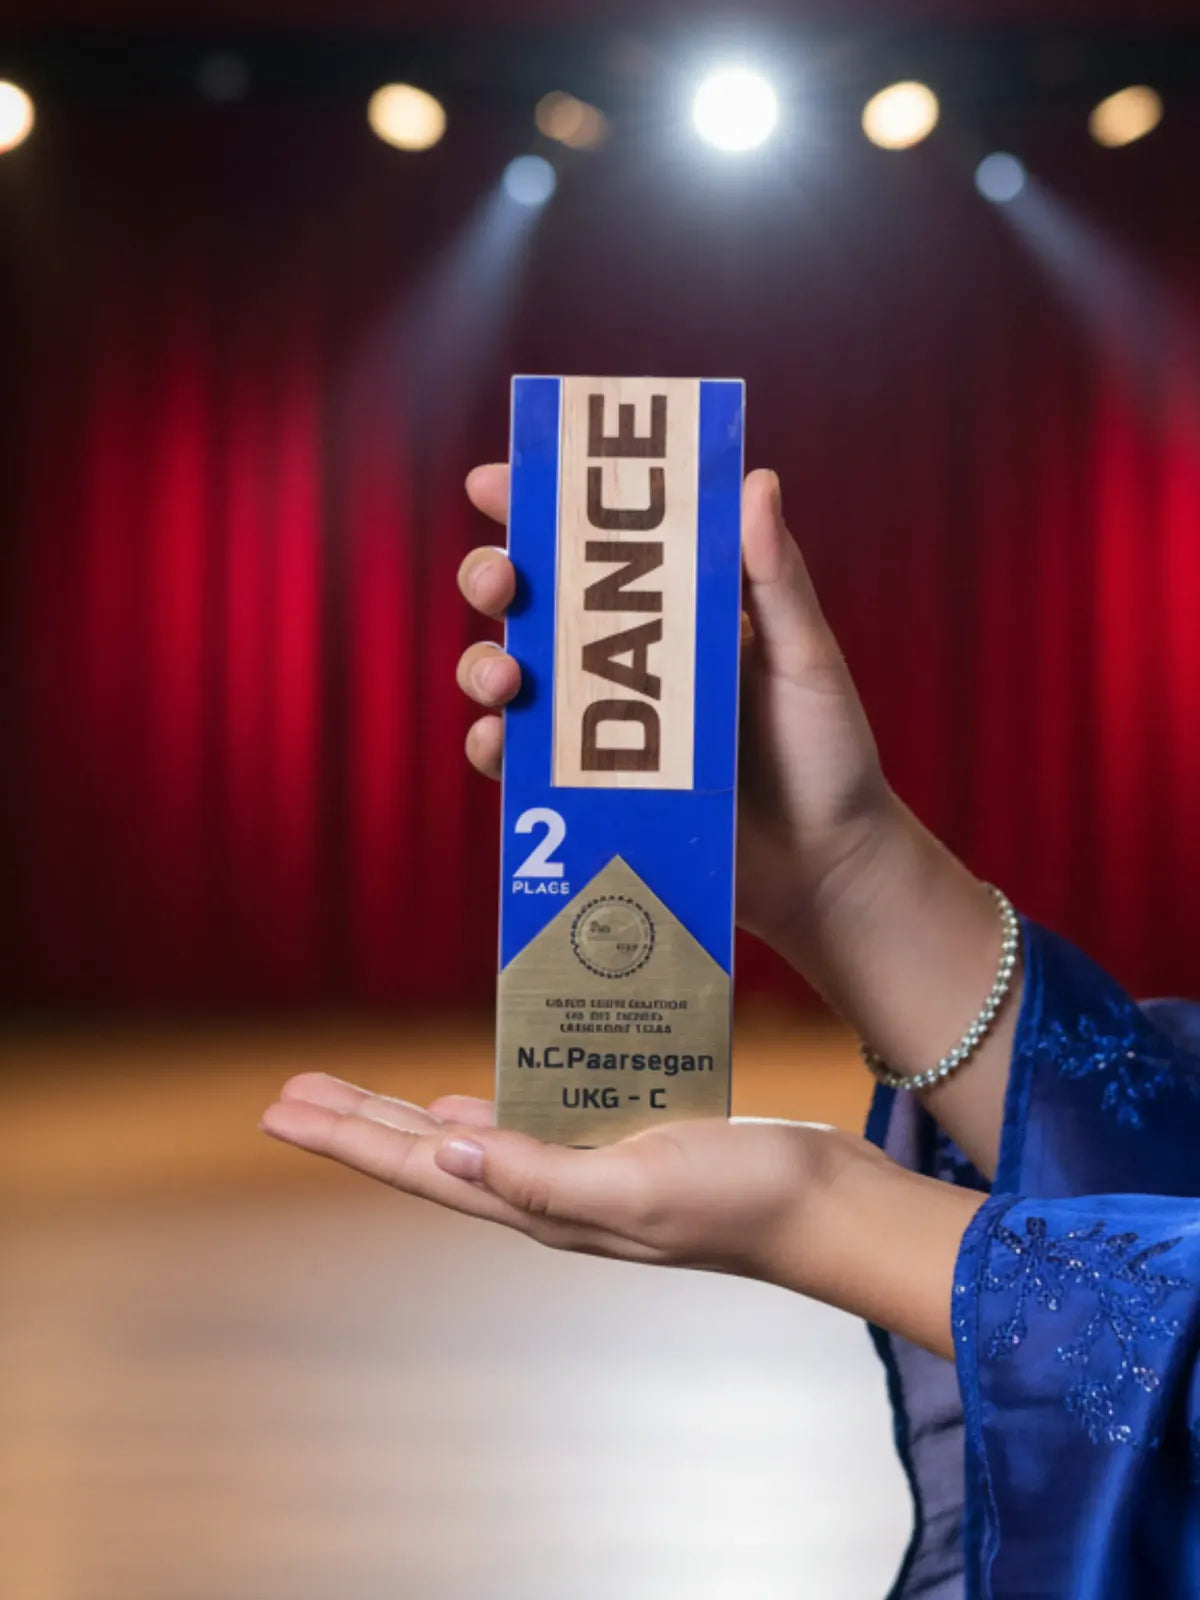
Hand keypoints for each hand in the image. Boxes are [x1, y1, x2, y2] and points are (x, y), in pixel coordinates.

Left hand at [258, 1072, 979, 1357]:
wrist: (822, 1208)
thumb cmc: (740, 1199)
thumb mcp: (637, 1186)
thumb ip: (542, 1175)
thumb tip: (448, 1150)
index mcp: (540, 1205)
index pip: (420, 1169)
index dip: (347, 1140)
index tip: (281, 1111)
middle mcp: (546, 1193)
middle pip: (427, 1153)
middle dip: (355, 1124)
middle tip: (289, 1096)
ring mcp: (580, 1170)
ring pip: (467, 1135)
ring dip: (405, 1114)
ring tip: (354, 1095)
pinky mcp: (616, 1144)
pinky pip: (526, 1119)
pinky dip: (483, 1103)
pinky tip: (463, 1097)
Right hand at [458, 462, 1020, 1181]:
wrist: (827, 868)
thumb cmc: (829, 755)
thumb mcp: (809, 661)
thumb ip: (779, 580)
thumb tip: (755, 479)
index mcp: (676, 613)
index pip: (599, 545)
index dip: (540, 505)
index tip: (496, 479)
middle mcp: (626, 664)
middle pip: (535, 604)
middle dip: (496, 578)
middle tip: (500, 581)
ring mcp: (602, 730)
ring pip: (513, 679)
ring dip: (485, 665)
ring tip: (506, 679)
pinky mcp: (590, 793)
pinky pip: (521, 766)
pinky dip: (494, 749)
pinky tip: (498, 743)